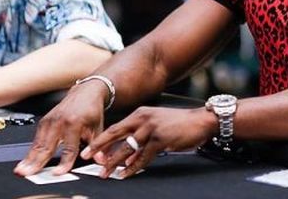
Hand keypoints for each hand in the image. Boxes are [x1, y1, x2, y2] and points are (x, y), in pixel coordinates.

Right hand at [14, 80, 106, 176]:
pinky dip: (30, 151)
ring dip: (29, 158)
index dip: (64, 162)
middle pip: (47, 146)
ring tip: (21, 171)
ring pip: (38, 143)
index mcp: (74, 123)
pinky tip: (26, 161)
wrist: (85, 91)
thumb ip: (97, 145)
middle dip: (36, 162)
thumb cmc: (91, 109)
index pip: (69, 147)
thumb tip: (101, 161)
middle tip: (27, 173)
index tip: (58, 173)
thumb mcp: (98, 126)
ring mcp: (50, 120)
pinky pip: (36, 139)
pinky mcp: (44, 121)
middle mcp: (59, 121)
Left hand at [81, 106, 215, 178]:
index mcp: (140, 114)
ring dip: (114, 162)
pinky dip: (133, 167)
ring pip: (127, 148)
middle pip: (116, 134)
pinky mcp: (160, 139)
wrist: (200, 121)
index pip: (115, 127)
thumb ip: (140, 140)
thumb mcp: (156, 126)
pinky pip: (143, 156)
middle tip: (87, 157)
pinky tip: (126, 174)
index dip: (101, 140)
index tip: (88, 149)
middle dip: (99, 147)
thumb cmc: (178, 125)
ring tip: (105, 172)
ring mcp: (152, 128)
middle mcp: (143, 118)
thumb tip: (126, 158)